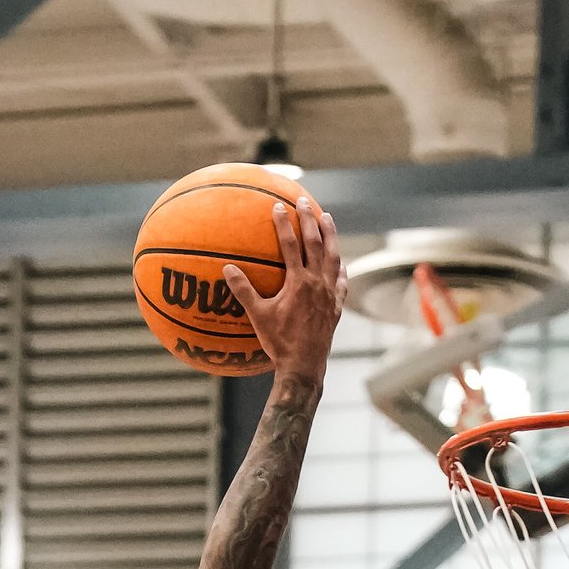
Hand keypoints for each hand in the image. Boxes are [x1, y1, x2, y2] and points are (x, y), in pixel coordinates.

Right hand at [219, 194, 344, 386]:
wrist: (304, 367)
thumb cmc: (278, 343)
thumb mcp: (257, 316)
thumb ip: (243, 291)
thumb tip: (227, 269)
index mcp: (298, 282)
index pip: (291, 245)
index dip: (284, 224)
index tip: (278, 207)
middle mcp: (317, 283)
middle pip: (316, 244)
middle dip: (310, 220)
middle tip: (305, 201)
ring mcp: (329, 294)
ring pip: (333, 257)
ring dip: (331, 236)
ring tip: (328, 218)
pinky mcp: (335, 307)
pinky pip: (341, 282)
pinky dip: (340, 268)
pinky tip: (340, 262)